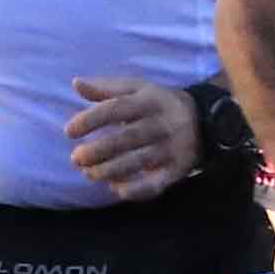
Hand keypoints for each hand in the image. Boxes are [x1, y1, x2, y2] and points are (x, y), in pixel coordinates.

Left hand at [64, 72, 197, 201]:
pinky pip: (156, 184)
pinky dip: (136, 190)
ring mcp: (171, 148)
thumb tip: (76, 83)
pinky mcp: (177, 170)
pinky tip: (116, 190)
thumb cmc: (160, 104)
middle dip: (98, 150)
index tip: (69, 131)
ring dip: (110, 171)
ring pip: (139, 162)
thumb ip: (107, 89)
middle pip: (127, 138)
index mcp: (149, 100)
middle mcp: (161, 124)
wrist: (206, 121)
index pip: (117, 108)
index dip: (91, 120)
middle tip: (75, 158)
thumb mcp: (138, 89)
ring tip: (89, 174)